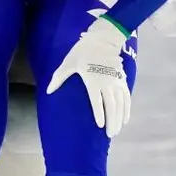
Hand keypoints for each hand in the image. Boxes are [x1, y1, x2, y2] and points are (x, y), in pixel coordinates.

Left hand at [46, 16, 129, 137]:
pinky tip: (125, 119)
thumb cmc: (82, 52)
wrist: (102, 40)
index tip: (100, 126)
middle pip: (112, 106)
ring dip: (120, 118)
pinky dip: (127, 109)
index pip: (97, 101)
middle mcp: (107, 83)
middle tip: (110, 135)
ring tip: (116, 130)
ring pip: (121, 104)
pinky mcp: (122, 80)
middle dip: (112, 122)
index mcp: (93, 81)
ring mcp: (116, 82)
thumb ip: (58, 78)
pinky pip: (127, 98)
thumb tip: (48, 91)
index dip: (99, 114)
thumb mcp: (68, 64)